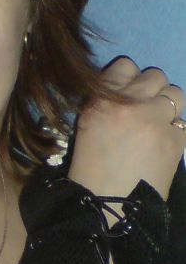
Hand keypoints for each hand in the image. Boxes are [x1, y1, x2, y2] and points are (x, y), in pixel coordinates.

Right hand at [68, 56, 184, 200]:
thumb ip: (106, 97)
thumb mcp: (87, 119)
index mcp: (104, 97)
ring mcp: (157, 121)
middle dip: (151, 89)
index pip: (126, 64)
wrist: (108, 199)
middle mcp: (132, 103)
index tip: (127, 89)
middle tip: (144, 105)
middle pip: (155, 76)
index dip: (128, 76)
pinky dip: (175, 129)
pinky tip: (164, 140)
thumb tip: (126, 86)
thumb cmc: (91, 159)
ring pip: (175, 93)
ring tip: (158, 120)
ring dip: (167, 104)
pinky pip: (184, 121)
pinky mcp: (176, 140)